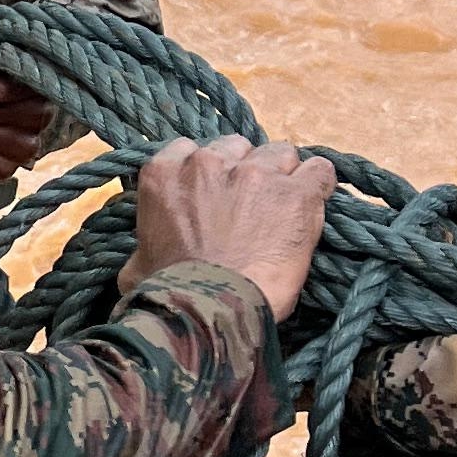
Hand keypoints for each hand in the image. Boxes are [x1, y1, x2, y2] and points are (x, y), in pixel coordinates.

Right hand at [126, 136, 334, 323]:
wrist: (209, 309)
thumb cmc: (167, 292)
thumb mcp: (137, 263)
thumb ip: (144, 245)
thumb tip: (142, 260)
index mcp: (165, 172)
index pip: (191, 149)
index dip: (209, 172)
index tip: (216, 194)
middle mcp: (208, 162)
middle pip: (239, 147)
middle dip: (245, 170)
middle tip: (249, 204)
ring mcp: (255, 174)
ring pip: (281, 154)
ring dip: (282, 175)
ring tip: (284, 207)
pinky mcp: (295, 194)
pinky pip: (319, 171)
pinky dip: (318, 184)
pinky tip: (314, 203)